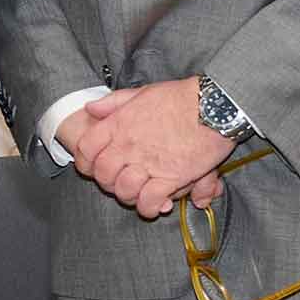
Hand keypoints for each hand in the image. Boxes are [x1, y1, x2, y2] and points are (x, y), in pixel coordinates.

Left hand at [68, 79, 232, 220]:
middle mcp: (128, 145)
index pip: (85, 149)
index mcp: (118, 124)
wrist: (214, 106)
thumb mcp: (142, 93)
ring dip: (130, 197)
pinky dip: (150, 207)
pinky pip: (150, 200)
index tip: (94, 168)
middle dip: (109, 184)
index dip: (86, 163)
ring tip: (140, 195)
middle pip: (103, 175)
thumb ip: (114, 103)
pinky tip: (156, 205)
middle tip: (122, 183)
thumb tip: (90, 109)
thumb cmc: (181, 97)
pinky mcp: (171, 177)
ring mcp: (148, 162)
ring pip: (124, 191)